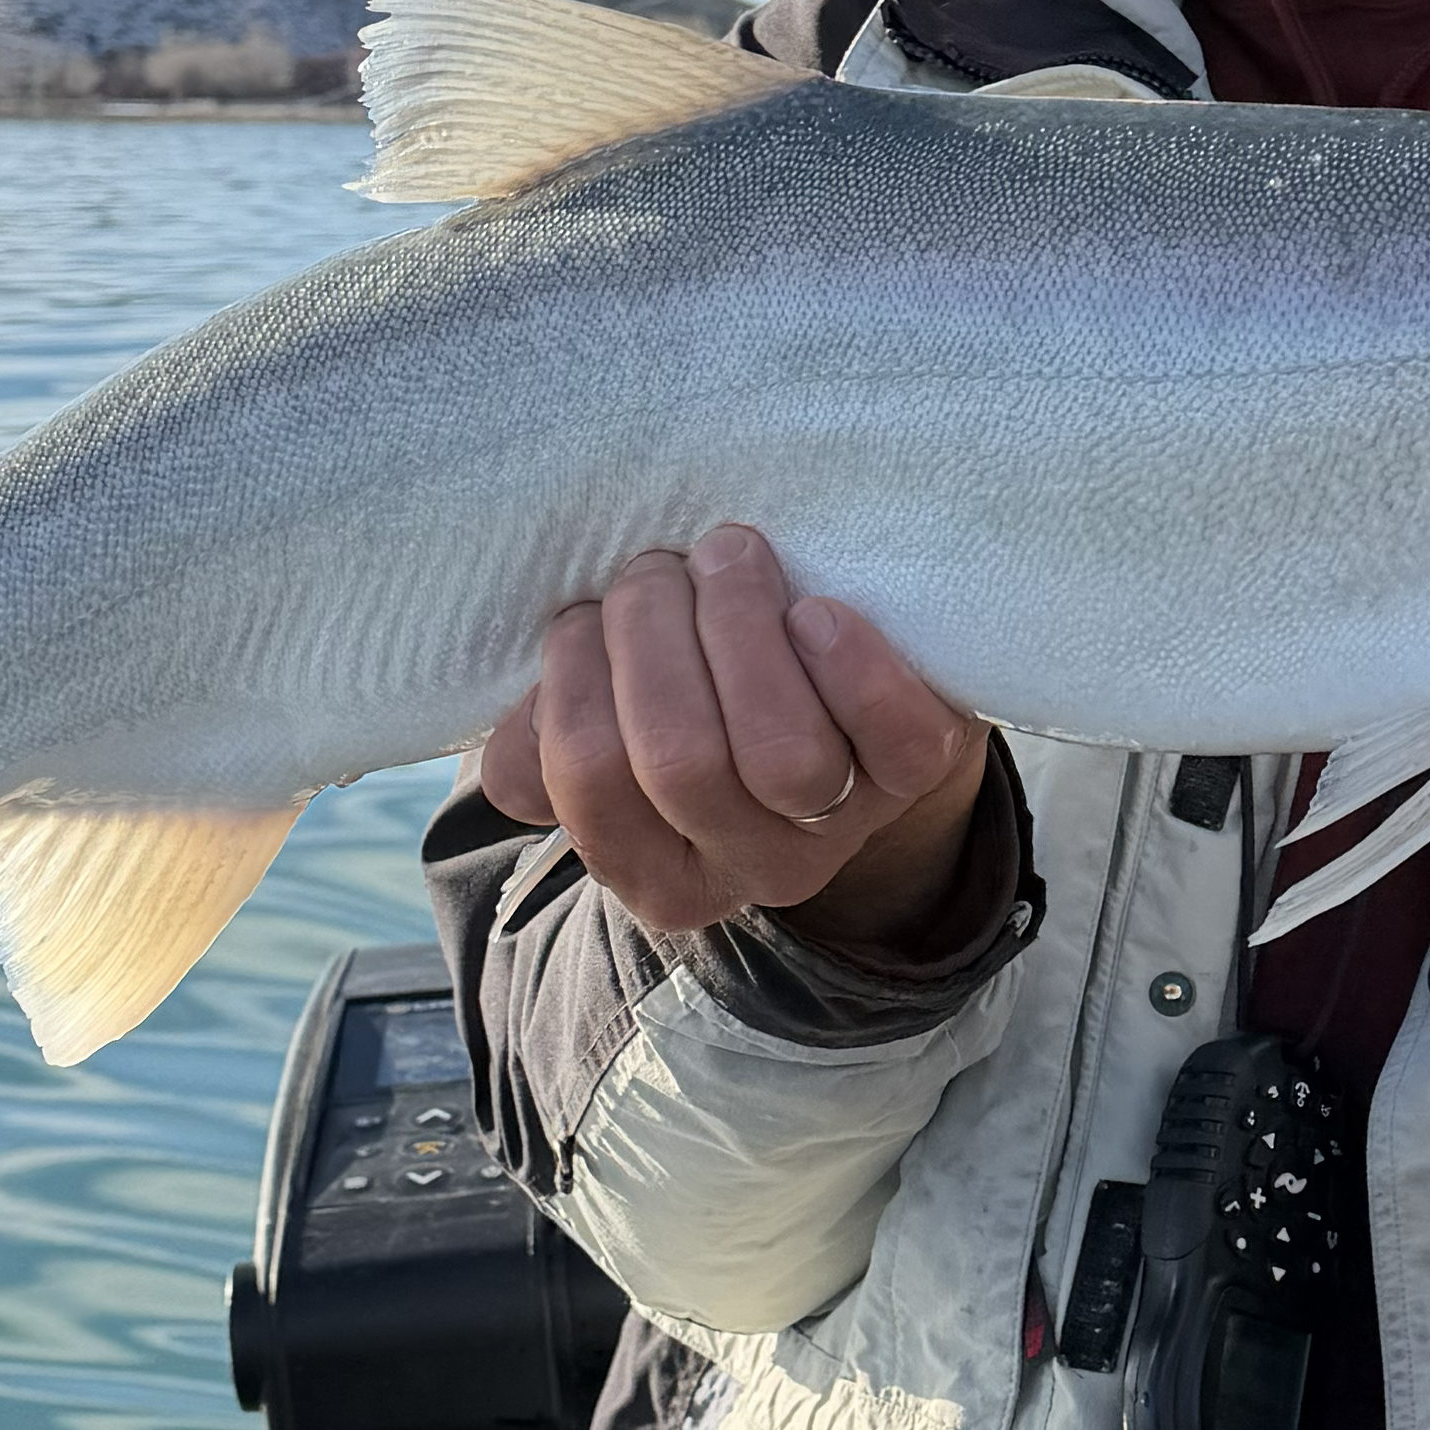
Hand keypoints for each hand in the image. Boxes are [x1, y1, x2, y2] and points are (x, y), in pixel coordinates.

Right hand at [478, 524, 992, 944]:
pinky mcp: (916, 771)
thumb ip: (548, 740)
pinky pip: (891, 735)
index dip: (576, 677)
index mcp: (656, 871)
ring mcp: (843, 827)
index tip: (587, 615)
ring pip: (780, 752)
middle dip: (653, 629)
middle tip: (660, 566)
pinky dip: (849, 661)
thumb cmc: (703, 684)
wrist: (846, 673)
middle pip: (680, 760)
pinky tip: (817, 610)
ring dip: (737, 622)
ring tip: (728, 558)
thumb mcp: (613, 715)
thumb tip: (513, 766)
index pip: (588, 781)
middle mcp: (752, 871)